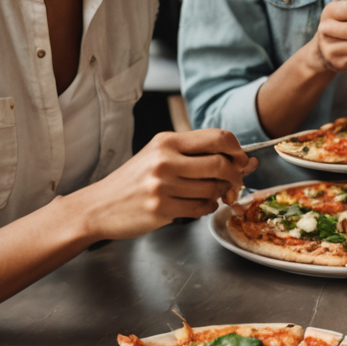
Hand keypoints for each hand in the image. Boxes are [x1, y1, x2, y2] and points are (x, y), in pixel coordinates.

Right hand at [71, 130, 256, 239]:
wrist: (98, 206)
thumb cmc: (134, 180)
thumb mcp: (160, 156)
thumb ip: (199, 155)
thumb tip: (248, 160)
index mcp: (167, 141)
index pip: (218, 137)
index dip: (238, 150)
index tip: (242, 160)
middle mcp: (165, 160)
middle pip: (221, 164)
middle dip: (236, 176)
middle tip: (234, 183)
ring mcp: (162, 185)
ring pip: (213, 189)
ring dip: (219, 195)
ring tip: (209, 194)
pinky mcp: (161, 208)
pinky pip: (201, 208)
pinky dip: (207, 208)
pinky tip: (198, 206)